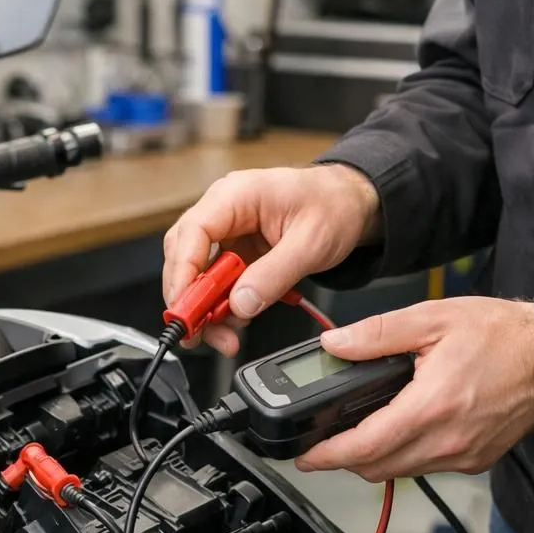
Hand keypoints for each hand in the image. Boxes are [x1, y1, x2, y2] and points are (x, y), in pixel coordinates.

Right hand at [162, 165, 380, 355]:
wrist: (350, 203)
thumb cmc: (333, 206)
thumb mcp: (311, 243)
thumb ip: (274, 275)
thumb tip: (240, 304)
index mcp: (236, 195)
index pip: (192, 232)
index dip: (182, 272)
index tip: (186, 307)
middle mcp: (224, 211)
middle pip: (184, 255)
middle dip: (190, 298)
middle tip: (198, 333)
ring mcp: (228, 231)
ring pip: (198, 272)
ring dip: (207, 308)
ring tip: (225, 337)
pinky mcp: (236, 250)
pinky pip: (218, 280)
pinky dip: (223, 304)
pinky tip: (236, 321)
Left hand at [296, 298, 533, 479]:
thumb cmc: (501, 335)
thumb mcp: (431, 319)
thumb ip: (376, 334)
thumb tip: (335, 344)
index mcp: (431, 406)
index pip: (365, 447)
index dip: (328, 456)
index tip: (304, 457)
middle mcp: (447, 440)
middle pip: (378, 468)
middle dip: (344, 460)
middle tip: (323, 444)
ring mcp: (463, 455)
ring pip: (401, 472)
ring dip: (374, 459)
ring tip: (357, 434)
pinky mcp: (476, 460)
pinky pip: (427, 468)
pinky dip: (405, 456)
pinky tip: (400, 431)